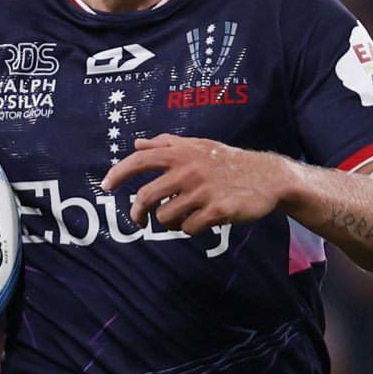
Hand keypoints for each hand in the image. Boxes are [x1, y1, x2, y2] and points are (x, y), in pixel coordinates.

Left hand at [103, 133, 294, 233]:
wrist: (267, 176)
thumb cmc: (228, 161)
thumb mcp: (198, 145)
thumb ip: (166, 144)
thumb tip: (137, 144)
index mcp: (180, 153)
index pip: (138, 161)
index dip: (117, 175)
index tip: (105, 187)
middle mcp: (188, 170)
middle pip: (146, 197)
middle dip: (137, 213)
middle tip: (138, 221)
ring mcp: (202, 192)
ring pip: (166, 217)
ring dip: (170, 222)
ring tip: (182, 218)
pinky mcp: (217, 211)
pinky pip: (189, 228)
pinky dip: (190, 229)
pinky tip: (201, 222)